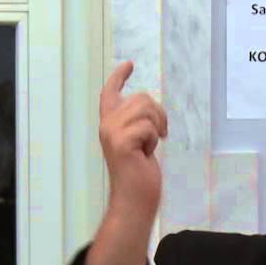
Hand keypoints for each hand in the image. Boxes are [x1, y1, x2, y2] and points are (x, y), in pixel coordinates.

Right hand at [98, 60, 166, 223]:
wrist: (135, 200)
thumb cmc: (139, 175)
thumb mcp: (138, 142)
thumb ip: (137, 123)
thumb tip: (149, 106)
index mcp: (109, 125)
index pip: (110, 93)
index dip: (119, 76)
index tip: (128, 64)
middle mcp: (106, 126)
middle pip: (141, 98)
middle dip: (158, 114)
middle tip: (159, 135)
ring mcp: (112, 133)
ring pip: (146, 110)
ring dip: (156, 128)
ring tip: (149, 147)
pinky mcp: (121, 142)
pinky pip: (148, 127)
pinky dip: (154, 141)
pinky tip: (146, 154)